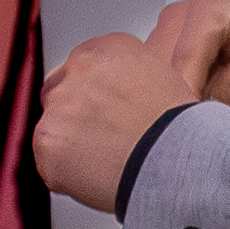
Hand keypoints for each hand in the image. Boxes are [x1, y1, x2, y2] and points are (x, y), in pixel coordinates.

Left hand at [33, 31, 202, 211]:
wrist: (174, 164)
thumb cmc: (182, 131)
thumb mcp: (169, 82)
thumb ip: (134, 78)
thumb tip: (125, 95)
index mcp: (108, 50)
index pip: (86, 66)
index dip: (98, 94)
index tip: (111, 112)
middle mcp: (78, 69)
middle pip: (64, 92)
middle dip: (80, 116)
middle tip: (109, 142)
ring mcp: (59, 105)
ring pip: (54, 126)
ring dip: (73, 145)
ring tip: (109, 164)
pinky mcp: (47, 141)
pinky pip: (50, 161)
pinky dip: (67, 174)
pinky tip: (98, 178)